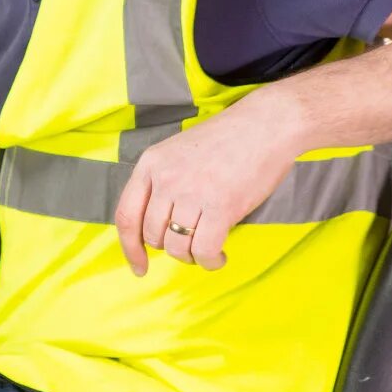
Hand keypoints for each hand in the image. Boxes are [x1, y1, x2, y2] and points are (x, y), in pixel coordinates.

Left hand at [113, 112, 302, 275]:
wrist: (265, 125)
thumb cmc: (226, 140)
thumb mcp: (178, 152)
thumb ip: (162, 182)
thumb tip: (156, 226)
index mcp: (151, 163)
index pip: (126, 215)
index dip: (129, 248)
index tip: (139, 267)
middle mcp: (166, 178)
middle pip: (152, 236)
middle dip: (170, 248)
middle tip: (190, 243)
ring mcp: (192, 192)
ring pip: (176, 247)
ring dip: (191, 256)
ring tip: (207, 248)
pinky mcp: (221, 206)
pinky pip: (204, 250)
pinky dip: (210, 261)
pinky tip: (219, 255)